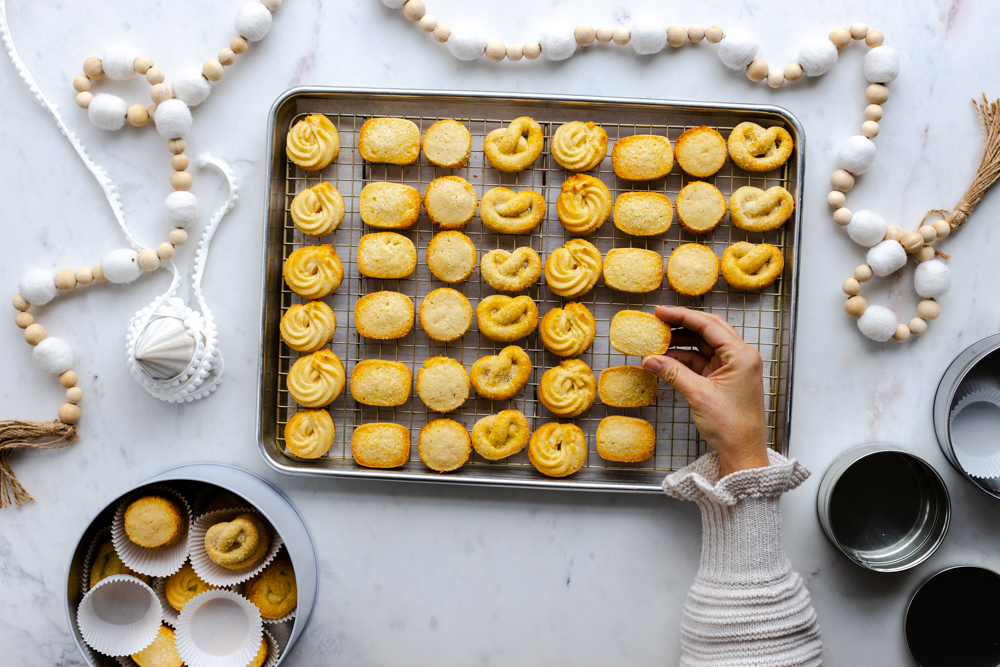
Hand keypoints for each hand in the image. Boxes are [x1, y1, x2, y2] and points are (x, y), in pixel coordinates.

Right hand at [641, 306, 768, 477]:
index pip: (708, 325)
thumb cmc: (732, 426)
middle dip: (681, 325)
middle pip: (707, 330)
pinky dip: (684, 360)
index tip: (660, 311)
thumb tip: (650, 359)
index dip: (682, 316)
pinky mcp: (724, 379)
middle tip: (657, 321)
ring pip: (703, 345)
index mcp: (741, 355)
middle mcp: (740, 356)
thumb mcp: (698, 395)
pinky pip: (701, 361)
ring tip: (657, 343)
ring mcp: (732, 367)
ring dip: (681, 344)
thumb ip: (673, 373)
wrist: (743, 452)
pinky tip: (665, 361)